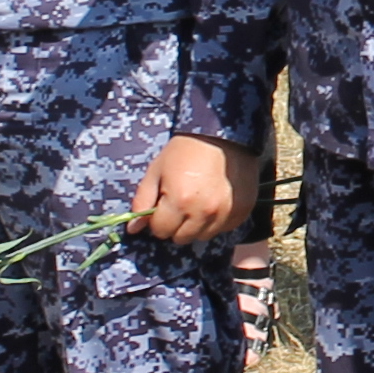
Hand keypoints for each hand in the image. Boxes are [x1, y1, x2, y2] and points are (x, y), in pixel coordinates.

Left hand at [131, 133, 262, 245]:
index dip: (158, 219)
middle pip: (181, 238)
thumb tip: (133, 229)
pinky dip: (216, 221)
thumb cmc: (185, 150)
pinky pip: (222, 229)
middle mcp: (204, 212)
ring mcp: (225, 214)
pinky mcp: (241, 213)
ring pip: (202, 237)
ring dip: (196, 226)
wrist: (222, 134)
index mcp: (180, 201)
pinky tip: (214, 202)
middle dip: (176, 226)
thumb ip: (143, 201)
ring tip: (197, 202)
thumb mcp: (157, 170)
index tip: (163, 205)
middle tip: (180, 204)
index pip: (160, 231)